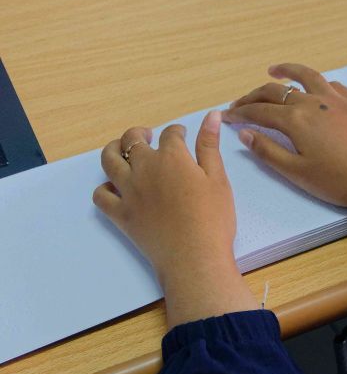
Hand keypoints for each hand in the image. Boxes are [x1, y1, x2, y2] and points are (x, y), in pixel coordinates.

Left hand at [93, 111, 256, 326]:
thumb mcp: (218, 179)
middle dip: (140, 134)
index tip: (182, 135)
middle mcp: (144, 168)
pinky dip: (105, 187)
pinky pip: (101, 195)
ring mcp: (128, 191)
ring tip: (122, 150)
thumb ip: (210, 146)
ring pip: (108, 160)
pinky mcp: (120, 213)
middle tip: (148, 136)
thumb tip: (211, 115)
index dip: (177, 132)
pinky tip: (116, 187)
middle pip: (132, 140)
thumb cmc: (213, 219)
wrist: (193, 257)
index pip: (170, 134)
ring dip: (113, 149)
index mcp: (172, 158)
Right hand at [222, 64, 346, 244]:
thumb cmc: (337, 180)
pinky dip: (316, 83)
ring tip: (274, 70)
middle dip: (254, 96)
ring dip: (287, 71)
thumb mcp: (296, 172)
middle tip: (241, 103)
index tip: (225, 115)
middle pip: (277, 91)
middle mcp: (313, 102)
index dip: (239, 112)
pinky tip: (314, 88)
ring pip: (306, 76)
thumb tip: (245, 133)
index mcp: (295, 120)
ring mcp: (336, 99)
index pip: (259, 111)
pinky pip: (331, 85)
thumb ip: (268, 151)